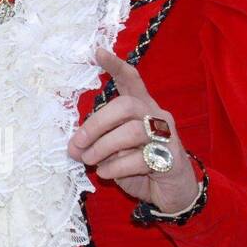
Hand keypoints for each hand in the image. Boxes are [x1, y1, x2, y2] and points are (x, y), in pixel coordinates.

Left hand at [67, 48, 199, 213]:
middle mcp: (157, 116)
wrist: (172, 195)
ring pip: (131, 132)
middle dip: (96, 124)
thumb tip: (73, 146)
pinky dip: (115, 167)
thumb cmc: (140, 168)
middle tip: (78, 144)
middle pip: (126, 106)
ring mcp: (167, 137)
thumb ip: (96, 143)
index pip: (131, 81)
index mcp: (142, 108)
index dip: (116, 66)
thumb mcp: (113, 152)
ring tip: (89, 161)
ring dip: (103, 148)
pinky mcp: (172, 159)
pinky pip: (139, 159)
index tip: (98, 52)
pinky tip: (106, 173)